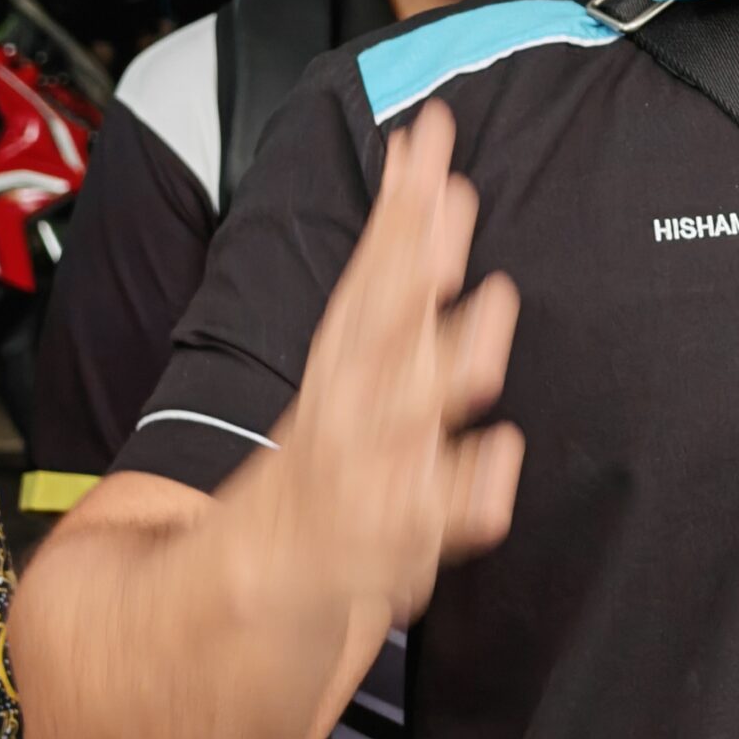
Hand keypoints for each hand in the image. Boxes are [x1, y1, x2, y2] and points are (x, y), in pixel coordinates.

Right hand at [259, 100, 523, 623]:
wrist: (236, 603)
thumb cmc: (327, 463)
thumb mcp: (356, 359)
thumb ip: (398, 266)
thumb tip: (427, 163)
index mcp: (341, 368)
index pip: (370, 271)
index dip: (401, 204)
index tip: (428, 135)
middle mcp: (348, 415)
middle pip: (381, 326)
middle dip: (412, 260)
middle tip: (449, 194)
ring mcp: (363, 483)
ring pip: (407, 421)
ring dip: (447, 363)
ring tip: (493, 307)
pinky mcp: (386, 554)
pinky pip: (433, 527)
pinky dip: (465, 495)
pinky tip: (502, 455)